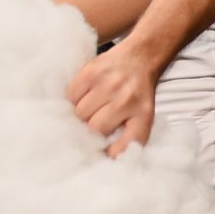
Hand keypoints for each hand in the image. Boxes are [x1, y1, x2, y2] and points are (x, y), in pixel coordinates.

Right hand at [68, 42, 158, 156]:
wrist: (139, 57)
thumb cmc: (137, 93)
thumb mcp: (142, 115)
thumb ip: (127, 135)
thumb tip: (105, 156)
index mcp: (143, 115)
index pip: (127, 144)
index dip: (111, 154)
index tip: (102, 156)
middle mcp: (127, 100)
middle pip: (95, 129)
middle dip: (89, 132)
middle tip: (89, 127)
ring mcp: (109, 84)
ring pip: (80, 113)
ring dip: (80, 115)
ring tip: (89, 109)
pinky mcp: (92, 72)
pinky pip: (71, 96)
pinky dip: (73, 99)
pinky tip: (83, 96)